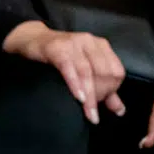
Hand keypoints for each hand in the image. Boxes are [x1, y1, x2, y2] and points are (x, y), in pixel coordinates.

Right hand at [3, 21, 124, 124]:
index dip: (113, 90)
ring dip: (90, 97)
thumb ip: (104, 89)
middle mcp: (90, 42)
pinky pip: (69, 68)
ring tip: (90, 115)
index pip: (117, 71)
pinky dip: (75, 84)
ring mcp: (74, 43)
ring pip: (87, 73)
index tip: (103, 105)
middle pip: (104, 73)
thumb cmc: (61, 56)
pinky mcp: (57, 48)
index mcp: (101, 46)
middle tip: (92, 111)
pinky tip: (78, 98)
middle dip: (101, 95)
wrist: (33, 39)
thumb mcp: (85, 68)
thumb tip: (120, 111)